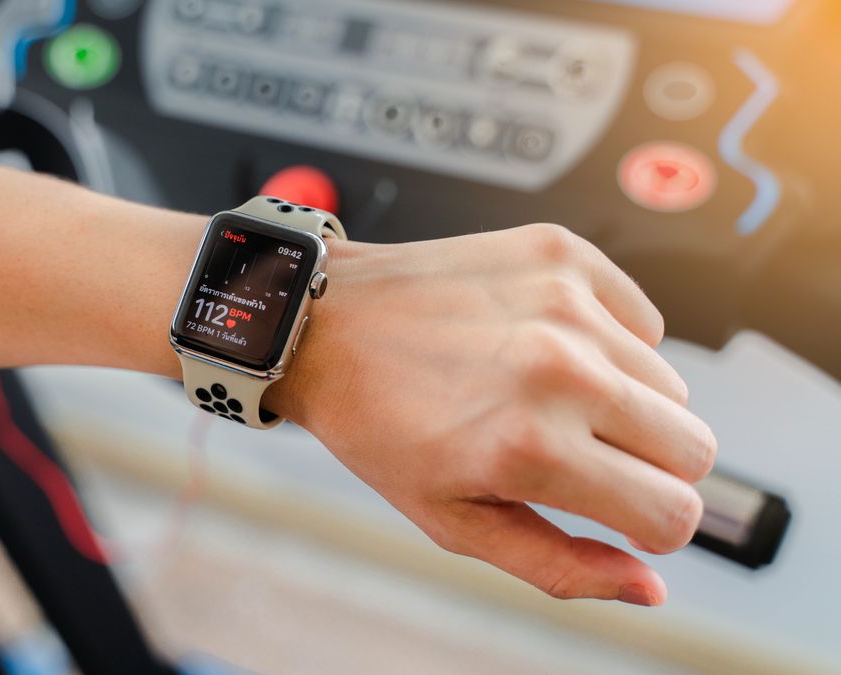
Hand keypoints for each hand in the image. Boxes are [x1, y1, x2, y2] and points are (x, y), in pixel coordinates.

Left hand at [273, 223, 715, 604]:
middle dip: (650, 467)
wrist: (327, 323)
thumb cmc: (379, 426)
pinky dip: (611, 342)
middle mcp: (560, 370)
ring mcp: (565, 303)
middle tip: (580, 455)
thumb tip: (649, 585)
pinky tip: (545, 346)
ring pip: (671, 385)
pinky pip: (644, 321)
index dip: (649, 525)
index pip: (675, 512)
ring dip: (625, 403)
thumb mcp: (453, 521)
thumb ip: (559, 565)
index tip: (615, 511)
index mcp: (531, 448)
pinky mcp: (563, 254)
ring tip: (546, 396)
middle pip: (694, 447)